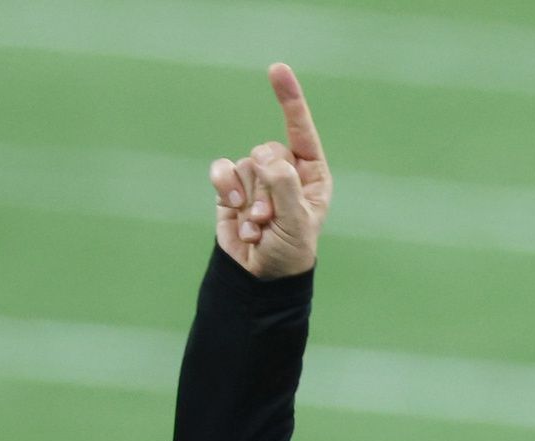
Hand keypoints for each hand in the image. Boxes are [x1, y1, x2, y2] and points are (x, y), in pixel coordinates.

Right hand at [209, 63, 331, 279]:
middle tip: (270, 221)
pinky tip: (234, 210)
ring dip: (249, 200)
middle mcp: (285, 171)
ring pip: (245, 165)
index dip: (290, 100)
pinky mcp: (232, 188)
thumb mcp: (296, 222)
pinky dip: (225, 187)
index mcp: (311, 175)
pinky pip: (223, 170)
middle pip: (268, 152)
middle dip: (267, 188)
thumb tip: (265, 156)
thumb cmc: (289, 251)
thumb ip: (284, 187)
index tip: (277, 69)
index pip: (301, 131)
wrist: (259, 277)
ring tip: (258, 227)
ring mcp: (257, 178)